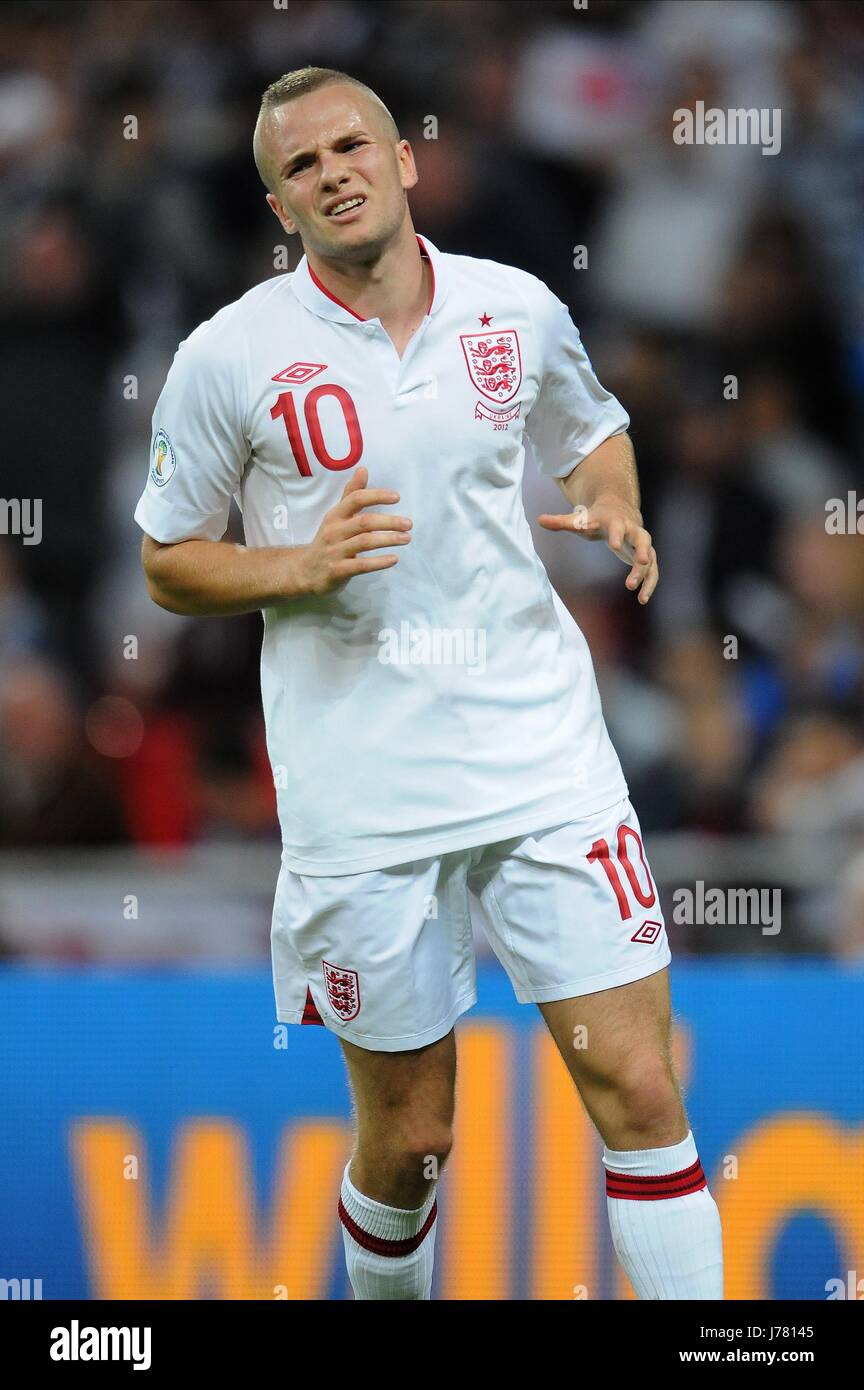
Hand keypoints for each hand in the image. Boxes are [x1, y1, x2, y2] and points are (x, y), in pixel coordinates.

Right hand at [300, 466, 411, 595]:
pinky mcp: (337, 571)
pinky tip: (394, 559)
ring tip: (406, 538)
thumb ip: (351, 496)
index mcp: (335, 516)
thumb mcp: (336, 517)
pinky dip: (378, 562)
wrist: (305, 572)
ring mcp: (334, 551)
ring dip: (388, 539)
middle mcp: (333, 531)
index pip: (355, 499)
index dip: (376, 496)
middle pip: (364, 522)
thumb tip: (363, 469)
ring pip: (365, 542)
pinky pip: (361, 565)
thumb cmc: (327, 542)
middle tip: (408, 524)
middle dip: (389, 521)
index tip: (397, 497)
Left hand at [537, 494, 658, 603]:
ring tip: (640, 595)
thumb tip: (539, 519)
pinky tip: (643, 599)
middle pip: (643, 539)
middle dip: (643, 550)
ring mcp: (642, 544)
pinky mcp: (647, 556)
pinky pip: (652, 570)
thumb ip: (561, 522)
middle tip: (642, 562)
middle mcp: (633, 531)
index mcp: (616, 521)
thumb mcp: (580, 519)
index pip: (617, 527)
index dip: (616, 534)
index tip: (613, 545)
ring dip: (646, 575)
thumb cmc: (597, 517)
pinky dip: (649, 584)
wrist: (620, 510)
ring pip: (650, 558)